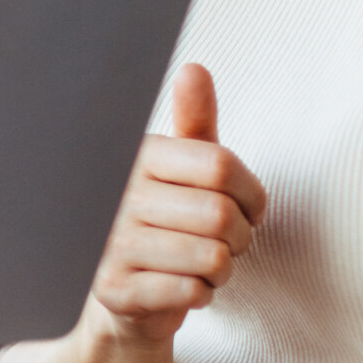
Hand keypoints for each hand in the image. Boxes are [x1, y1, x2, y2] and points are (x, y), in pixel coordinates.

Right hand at [89, 65, 264, 345]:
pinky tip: (183, 286)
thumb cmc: (163, 220)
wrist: (121, 291)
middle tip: (226, 241)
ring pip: (212, 257)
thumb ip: (193, 121)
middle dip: (241, 237)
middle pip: (221, 215)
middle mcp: (117, 196)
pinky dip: (203, 293)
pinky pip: (192, 291)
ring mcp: (110, 244)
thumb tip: (194, 68)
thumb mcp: (180, 167)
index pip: (219, 164)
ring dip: (223, 268)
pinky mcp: (113, 289)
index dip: (252, 192)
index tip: (248, 207)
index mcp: (137, 157)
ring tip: (203, 263)